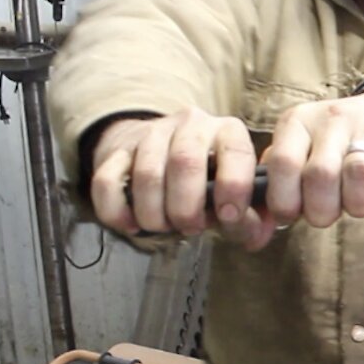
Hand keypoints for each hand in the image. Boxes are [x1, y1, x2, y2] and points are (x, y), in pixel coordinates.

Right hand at [89, 107, 275, 249]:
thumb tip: (256, 238)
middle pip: (185, 161)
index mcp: (229, 132)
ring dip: (154, 212)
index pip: (236, 152)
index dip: (234, 186)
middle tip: (190, 228)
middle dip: (187, 206)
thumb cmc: (213, 179)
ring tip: (164, 227)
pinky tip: (132, 225)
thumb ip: (257, 215)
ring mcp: (152, 134)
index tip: (229, 215)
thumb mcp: (244, 191)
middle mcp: (192, 125)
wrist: (166, 149)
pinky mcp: (119, 150)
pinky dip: (116, 210)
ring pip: (146, 172)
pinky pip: (107, 180)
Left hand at [263, 90, 363, 223]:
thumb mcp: (301, 154)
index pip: (281, 164)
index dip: (286, 200)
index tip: (296, 214)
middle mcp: (331, 119)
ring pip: (358, 173)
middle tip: (332, 212)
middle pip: (320, 175)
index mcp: (297, 123)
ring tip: (361, 205)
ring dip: (359, 204)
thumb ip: (277, 188)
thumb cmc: (339, 148)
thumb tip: (253, 236)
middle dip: (324, 209)